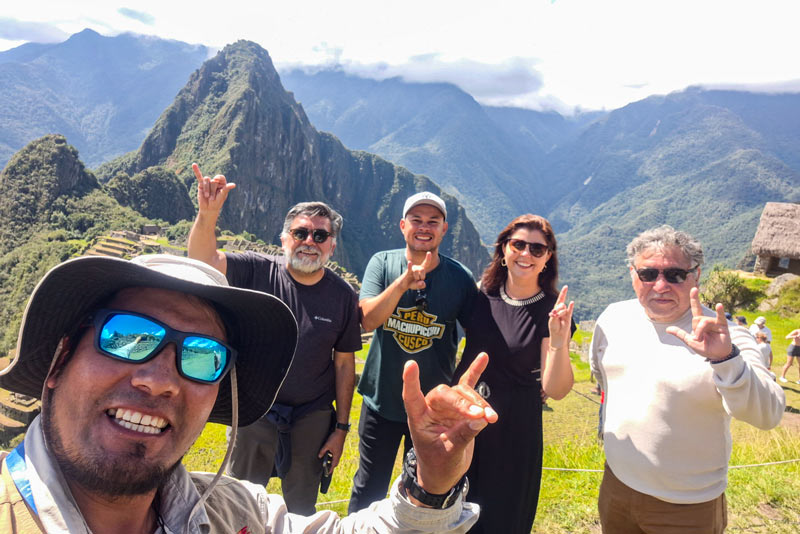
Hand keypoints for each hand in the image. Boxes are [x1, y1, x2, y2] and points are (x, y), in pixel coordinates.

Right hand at [193, 163, 235, 212]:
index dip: (219, 181)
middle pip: (213, 180)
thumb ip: (226, 188)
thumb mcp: (222, 196)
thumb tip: (234, 185)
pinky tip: (194, 164)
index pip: (220, 177)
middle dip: (213, 190)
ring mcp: (208, 182)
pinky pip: (199, 176)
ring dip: (207, 189)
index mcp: (222, 183)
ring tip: (207, 196)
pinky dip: (196, 171)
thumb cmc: (217, 202)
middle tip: (213, 198)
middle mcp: (215, 181)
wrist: (208, 208)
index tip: (218, 186)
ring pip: (207, 180)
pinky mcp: (201, 184)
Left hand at [318, 429, 346, 467]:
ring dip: (331, 459)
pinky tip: (328, 452)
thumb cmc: (335, 439)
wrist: (341, 432)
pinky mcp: (339, 448)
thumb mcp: (327, 445)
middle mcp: (339, 454)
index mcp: (337, 455)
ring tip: (325, 459)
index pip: (333, 465)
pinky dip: (331, 455)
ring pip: (335, 458)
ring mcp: (339, 451)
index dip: (330, 469)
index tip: (328, 473)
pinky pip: (335, 454)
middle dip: (330, 465)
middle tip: (326, 467)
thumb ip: (323, 451)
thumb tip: (319, 456)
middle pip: (335, 462)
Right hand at [402, 252, 431, 290]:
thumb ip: (421, 285)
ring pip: (417, 272)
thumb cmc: (413, 283)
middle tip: (419, 280)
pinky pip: (410, 269)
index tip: (429, 252)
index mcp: (422, 269)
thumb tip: (422, 283)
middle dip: (422, 276)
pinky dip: (410, 266)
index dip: (428, 258)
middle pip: (423, 269)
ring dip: (417, 278)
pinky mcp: (408, 272)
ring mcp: (412, 269)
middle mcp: (417, 267)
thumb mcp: (418, 286)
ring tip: (414, 279)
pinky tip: (409, 262)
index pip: (426, 263)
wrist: (404, 285)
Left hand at [402, 352, 496, 494]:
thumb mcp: (449, 455)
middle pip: (446, 394)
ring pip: (462, 393)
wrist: (444, 473)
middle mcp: (431, 408)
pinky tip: (483, 357)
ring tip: (492, 417)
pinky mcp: (460, 407)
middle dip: (464, 404)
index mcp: (419, 418)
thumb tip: (481, 419)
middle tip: (481, 415)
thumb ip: (462, 436)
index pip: (411, 397)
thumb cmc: (440, 464)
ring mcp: (446, 405)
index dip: (411, 382)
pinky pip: (467, 385)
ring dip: (478, 403)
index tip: (410, 365)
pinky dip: (475, 372)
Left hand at [547, 285, 573, 349]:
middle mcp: (561, 311)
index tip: (566, 286)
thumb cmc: (554, 328)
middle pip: (561, 304)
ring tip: (559, 320)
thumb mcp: (552, 321)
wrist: (558, 336)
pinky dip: (570, 307)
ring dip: (561, 313)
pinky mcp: (569, 318)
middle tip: (556, 315)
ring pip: (564, 309)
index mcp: (555, 310)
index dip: (563, 293)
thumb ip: (555, 314)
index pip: (560, 300)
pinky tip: (572, 302)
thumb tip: (559, 309)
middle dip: (558, 309)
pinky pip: (570, 311)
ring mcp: (565, 314)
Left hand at [666, 287, 731, 359]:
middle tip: (698, 339)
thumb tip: (667, 329)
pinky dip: (720, 311)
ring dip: (701, 331)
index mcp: (699, 323)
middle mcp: (707, 320)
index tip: (694, 289)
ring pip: (704, 321)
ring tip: (703, 340)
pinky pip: (720, 317)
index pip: (696, 308)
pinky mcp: (723, 326)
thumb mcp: (690, 341)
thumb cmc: (705, 348)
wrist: (716, 355)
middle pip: (697, 318)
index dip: (694, 299)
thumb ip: (680, 334)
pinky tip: (719, 305)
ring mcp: (715, 322)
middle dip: (696, 330)